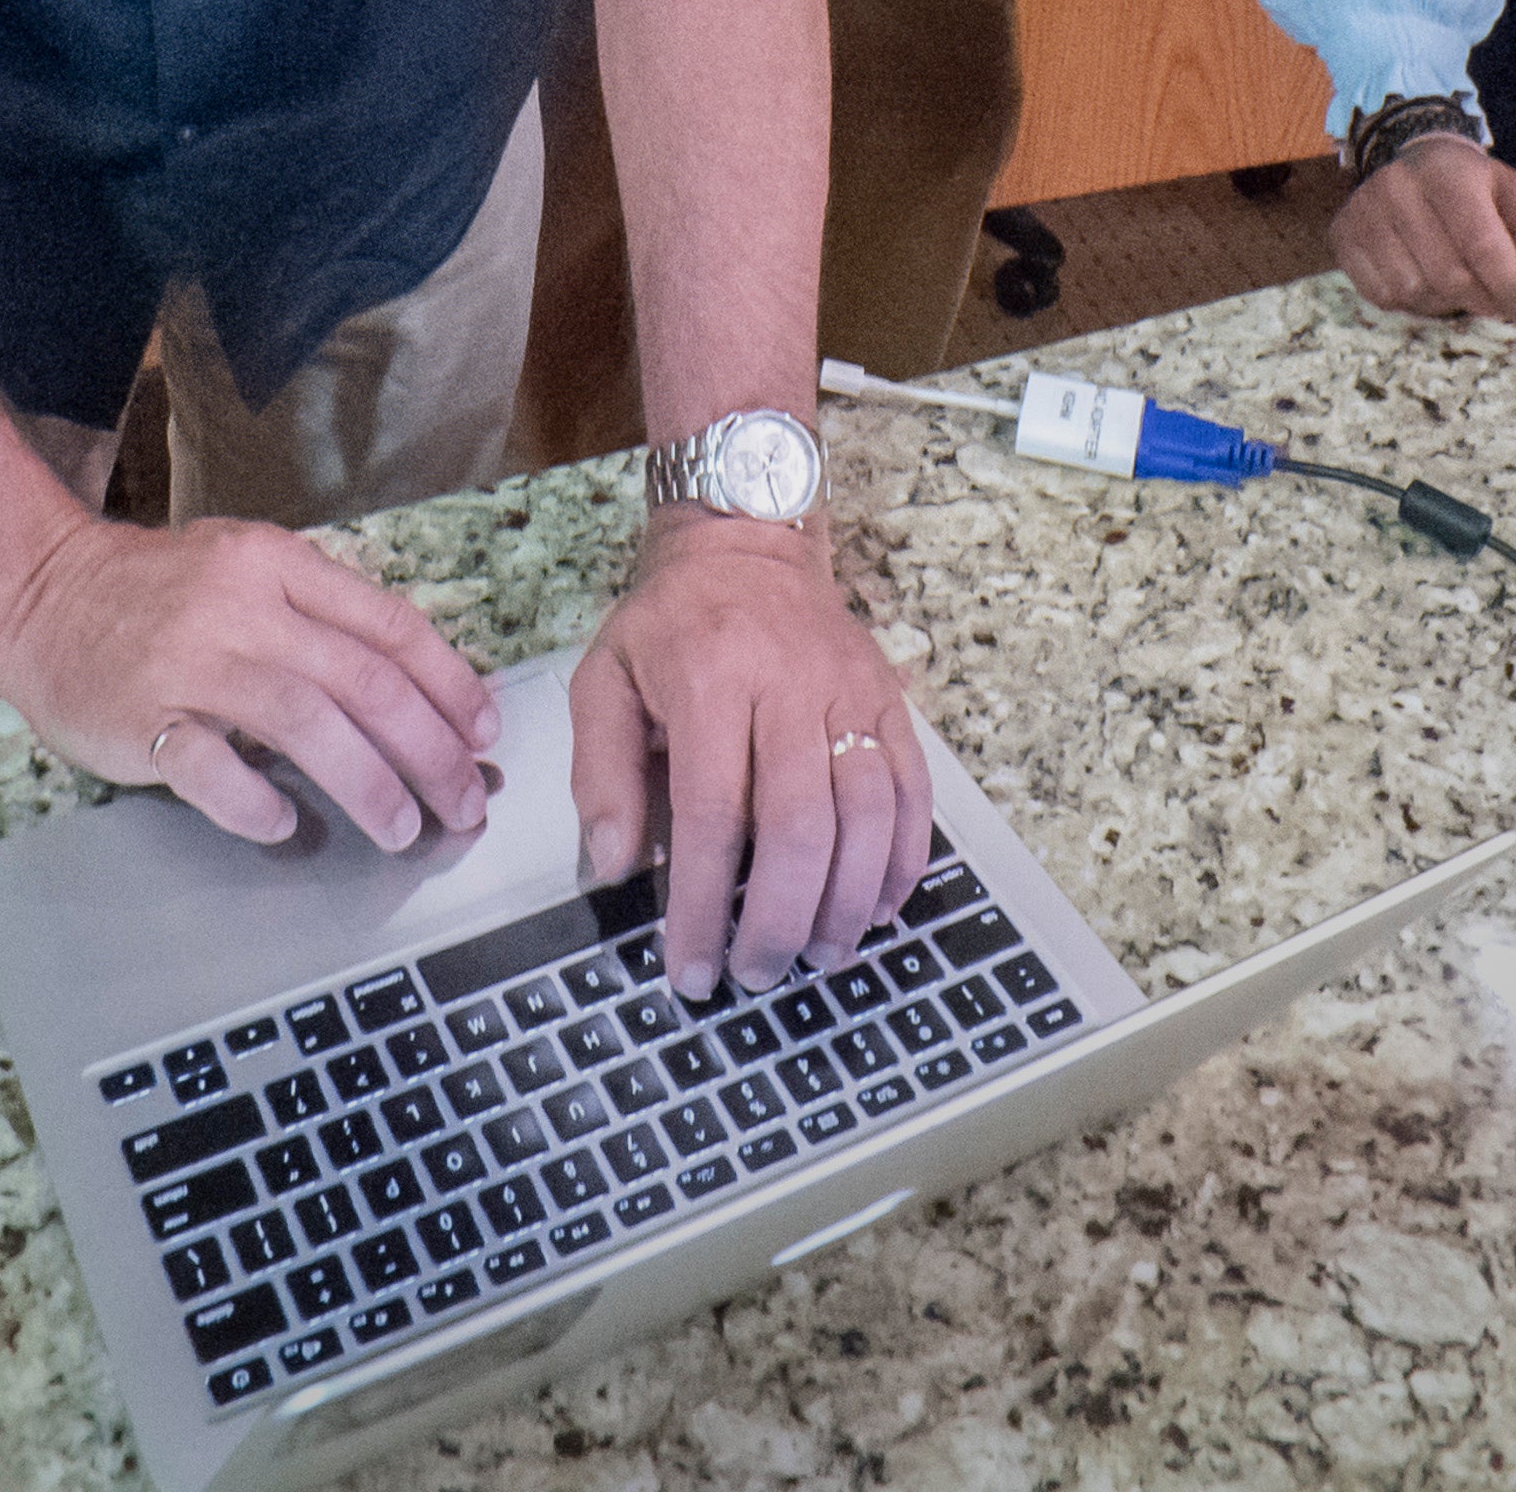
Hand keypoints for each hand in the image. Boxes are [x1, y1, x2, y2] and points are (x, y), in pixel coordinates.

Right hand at [0, 510, 502, 852]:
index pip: (389, 625)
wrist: (42, 594)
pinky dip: (258, 803)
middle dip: (430, 750)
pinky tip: (287, 824)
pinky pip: (212, 768)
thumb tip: (420, 695)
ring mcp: (189, 660)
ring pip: (306, 723)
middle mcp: (240, 607)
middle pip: (363, 681)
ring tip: (402, 827)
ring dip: (368, 784)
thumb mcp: (247, 573)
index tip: (484, 733)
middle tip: (463, 801)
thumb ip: (321, 619)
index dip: (449, 685)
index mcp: (278, 565)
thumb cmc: (158, 595)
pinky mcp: (141, 714)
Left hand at [567, 516, 932, 994]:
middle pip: (799, 826)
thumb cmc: (671, 621)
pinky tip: (877, 907)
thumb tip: (615, 863)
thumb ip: (603, 772)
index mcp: (709, 679)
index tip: (691, 968)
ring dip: (847, 902)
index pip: (710, 815)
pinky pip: (912, 791)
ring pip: (867, 816)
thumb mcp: (605, 677)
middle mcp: (789, 686)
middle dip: (779, 919)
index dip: (701, 905)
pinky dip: (903, 860)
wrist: (747, 540)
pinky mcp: (890, 701)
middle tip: (760, 974)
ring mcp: (851, 693)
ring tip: (817, 955)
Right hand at [1331, 134, 1515, 322]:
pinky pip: (1381, 296)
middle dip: (1483, 300)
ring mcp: (1364, 212)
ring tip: (1459, 287)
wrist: (1414, 165)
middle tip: (1497, 303)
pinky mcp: (1343, 237)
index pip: (1483, 246)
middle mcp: (1398, 186)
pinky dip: (1411, 302)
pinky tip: (1426, 282)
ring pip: (1414, 291)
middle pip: (1448, 275)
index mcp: (1448, 171)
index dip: (1509, 287)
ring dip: (1445, 303)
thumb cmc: (1475, 189)